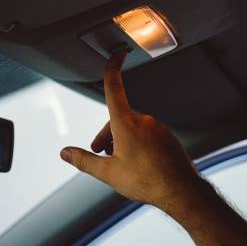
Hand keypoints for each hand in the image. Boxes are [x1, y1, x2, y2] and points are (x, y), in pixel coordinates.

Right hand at [60, 51, 202, 209]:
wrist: (181, 191)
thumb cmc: (147, 181)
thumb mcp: (108, 172)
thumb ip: (84, 160)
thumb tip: (65, 153)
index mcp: (126, 123)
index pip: (114, 88)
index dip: (112, 68)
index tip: (116, 54)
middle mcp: (143, 121)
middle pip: (117, 118)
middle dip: (107, 134)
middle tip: (103, 155)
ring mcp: (157, 128)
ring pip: (132, 128)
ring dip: (122, 141)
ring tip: (121, 164)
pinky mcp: (167, 137)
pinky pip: (147, 135)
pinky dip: (137, 144)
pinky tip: (139, 164)